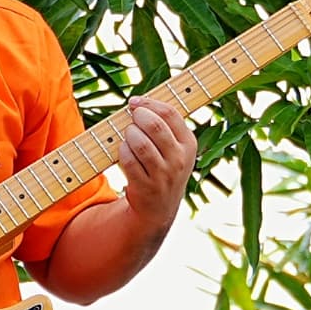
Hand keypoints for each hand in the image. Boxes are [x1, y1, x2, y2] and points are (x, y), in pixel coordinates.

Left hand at [109, 95, 189, 228]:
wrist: (159, 207)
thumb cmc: (163, 167)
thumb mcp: (175, 147)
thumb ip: (164, 125)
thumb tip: (138, 102)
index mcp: (189, 144)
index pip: (170, 113)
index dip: (149, 103)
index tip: (134, 102)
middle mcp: (179, 159)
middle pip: (155, 126)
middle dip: (138, 116)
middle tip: (131, 116)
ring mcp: (163, 175)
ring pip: (140, 143)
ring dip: (129, 134)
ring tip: (128, 134)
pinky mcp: (146, 186)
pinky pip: (129, 161)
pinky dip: (122, 151)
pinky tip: (124, 149)